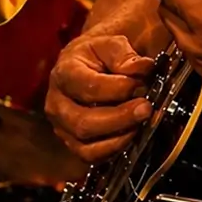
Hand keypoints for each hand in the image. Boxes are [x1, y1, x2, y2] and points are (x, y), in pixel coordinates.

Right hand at [45, 33, 154, 163]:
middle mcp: (56, 103)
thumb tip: (141, 69)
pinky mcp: (72, 143)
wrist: (87, 65)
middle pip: (83, 122)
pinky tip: (131, 134)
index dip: (117, 88)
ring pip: (86, 146)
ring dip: (118, 138)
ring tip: (140, 124)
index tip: (140, 84)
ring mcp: (62, 126)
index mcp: (64, 73)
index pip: (88, 87)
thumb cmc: (98, 55)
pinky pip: (91, 156)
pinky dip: (114, 149)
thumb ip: (125, 55)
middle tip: (145, 109)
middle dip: (119, 118)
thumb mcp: (111, 44)